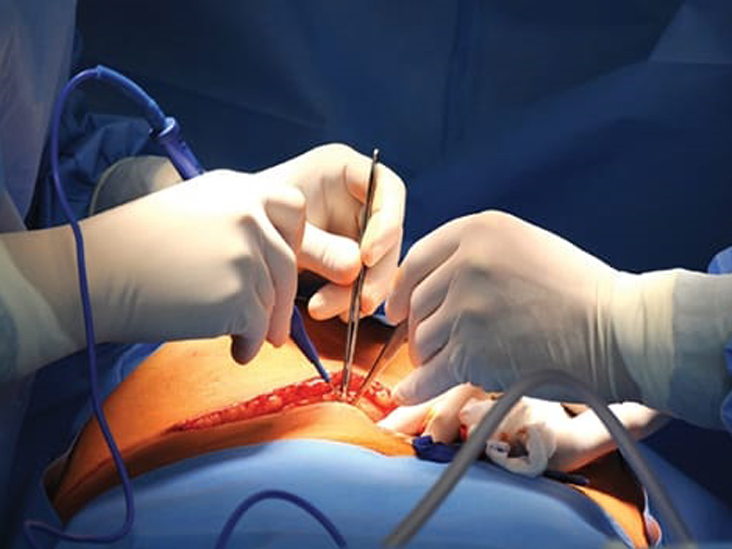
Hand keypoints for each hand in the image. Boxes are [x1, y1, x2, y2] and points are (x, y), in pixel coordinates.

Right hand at [82, 169, 305, 363]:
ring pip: (273, 298)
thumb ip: (234, 222)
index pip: (294, 206)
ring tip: (240, 337)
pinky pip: (258, 327)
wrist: (88, 276)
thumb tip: (269, 263)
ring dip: (260, 324)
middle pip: (289, 261)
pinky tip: (235, 350)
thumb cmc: (130, 248)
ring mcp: (244, 253)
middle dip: (283, 297)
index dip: (293, 238)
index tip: (279, 263)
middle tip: (275, 324)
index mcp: (235, 187)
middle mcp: (246, 213)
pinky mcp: (237, 295)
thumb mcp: (189, 210)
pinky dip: (249, 344)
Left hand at [257, 144, 405, 319]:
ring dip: (360, 293)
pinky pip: (363, 282)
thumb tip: (356, 267)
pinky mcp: (351, 260)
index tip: (367, 256)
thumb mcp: (281, 229)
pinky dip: (348, 301)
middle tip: (360, 301)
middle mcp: (358, 198)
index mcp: (344, 169)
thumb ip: (319, 245)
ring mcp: (357, 230)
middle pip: (389, 234)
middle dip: (376, 272)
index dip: (386, 223)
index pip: (388, 189)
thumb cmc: (249, 216)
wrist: (229, 235)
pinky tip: (328, 311)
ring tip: (324, 309)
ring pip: (379, 264)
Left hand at [386, 210, 642, 404]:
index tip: (397, 308)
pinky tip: (406, 394)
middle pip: (417, 302)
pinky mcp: (472, 351)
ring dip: (427, 357)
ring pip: (423, 339)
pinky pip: (429, 375)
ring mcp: (467, 308)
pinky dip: (415, 389)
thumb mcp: (524, 247)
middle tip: (425, 343)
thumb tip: (431, 284)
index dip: (402, 288)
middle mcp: (466, 263)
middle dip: (417, 327)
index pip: (418, 259)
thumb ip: (476, 256)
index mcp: (478, 230)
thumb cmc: (579, 291)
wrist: (618, 330)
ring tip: (441, 365)